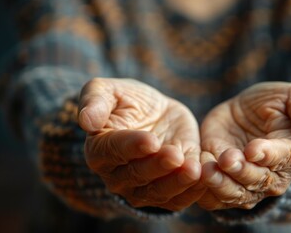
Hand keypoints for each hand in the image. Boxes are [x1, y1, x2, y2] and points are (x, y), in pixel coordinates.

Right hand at [78, 78, 204, 210]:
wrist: (155, 115)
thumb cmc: (128, 101)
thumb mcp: (107, 90)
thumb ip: (94, 101)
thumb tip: (85, 121)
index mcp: (100, 150)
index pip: (114, 151)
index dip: (133, 147)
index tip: (151, 140)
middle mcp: (117, 175)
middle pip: (138, 175)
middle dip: (158, 166)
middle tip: (174, 155)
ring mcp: (141, 188)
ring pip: (159, 191)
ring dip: (177, 182)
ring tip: (193, 169)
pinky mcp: (166, 193)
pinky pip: (178, 199)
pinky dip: (192, 192)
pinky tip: (205, 178)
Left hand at [197, 82, 290, 209]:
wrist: (245, 115)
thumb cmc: (272, 104)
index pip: (283, 158)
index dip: (268, 154)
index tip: (253, 149)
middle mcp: (273, 177)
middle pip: (257, 180)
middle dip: (241, 170)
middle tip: (226, 159)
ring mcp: (247, 185)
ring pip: (235, 193)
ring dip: (221, 184)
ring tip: (207, 170)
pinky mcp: (224, 185)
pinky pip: (214, 196)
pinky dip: (204, 190)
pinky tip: (195, 175)